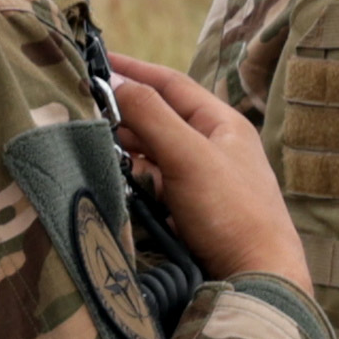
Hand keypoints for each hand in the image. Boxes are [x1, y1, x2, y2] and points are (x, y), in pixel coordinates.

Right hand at [106, 57, 309, 293]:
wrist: (256, 278)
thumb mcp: (189, 156)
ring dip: (124, 147)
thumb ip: (152, 116)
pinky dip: (131, 177)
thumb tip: (117, 85)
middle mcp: (212, 148)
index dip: (135, 70)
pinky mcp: (188, 211)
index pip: (172, 85)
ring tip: (90, 140)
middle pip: (159, 118)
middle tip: (81, 107)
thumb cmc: (231, 212)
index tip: (98, 60)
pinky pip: (153, 184)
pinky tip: (112, 176)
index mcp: (222, 124)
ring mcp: (201, 181)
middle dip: (123, 112)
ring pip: (153, 153)